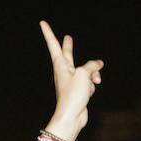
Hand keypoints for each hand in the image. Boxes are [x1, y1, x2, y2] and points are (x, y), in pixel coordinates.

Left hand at [41, 21, 102, 136]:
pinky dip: (92, 86)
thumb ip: (92, 65)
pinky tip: (90, 93)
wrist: (71, 117)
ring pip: (87, 71)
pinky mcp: (79, 90)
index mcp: (60, 65)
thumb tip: (98, 64)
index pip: (54, 45)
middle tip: (67, 37)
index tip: (42, 23)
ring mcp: (72, 81)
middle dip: (69, 46)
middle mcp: (65, 72)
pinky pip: (90, 82)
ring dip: (93, 75)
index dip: (48, 33)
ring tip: (94, 82)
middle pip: (68, 55)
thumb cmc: (73, 95)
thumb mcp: (84, 74)